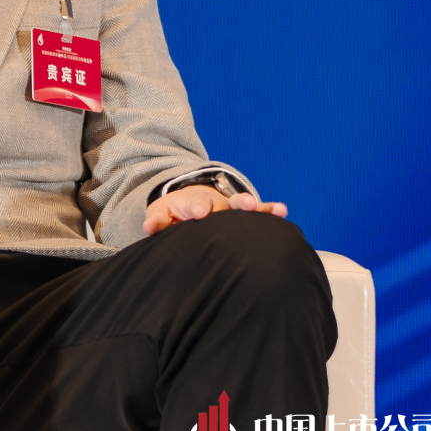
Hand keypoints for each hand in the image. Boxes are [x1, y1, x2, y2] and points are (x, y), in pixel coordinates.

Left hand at [142, 186, 288, 235]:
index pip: (196, 205)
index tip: (200, 214)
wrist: (188, 203)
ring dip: (255, 207)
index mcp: (194, 204)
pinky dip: (269, 210)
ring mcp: (229, 208)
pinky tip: (282, 210)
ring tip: (270, 208)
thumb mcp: (161, 214)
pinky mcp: (242, 214)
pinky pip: (258, 212)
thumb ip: (157, 221)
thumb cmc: (173, 214)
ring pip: (243, 206)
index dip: (198, 209)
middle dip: (233, 205)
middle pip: (224, 203)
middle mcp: (215, 204)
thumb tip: (149, 227)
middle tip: (243, 205)